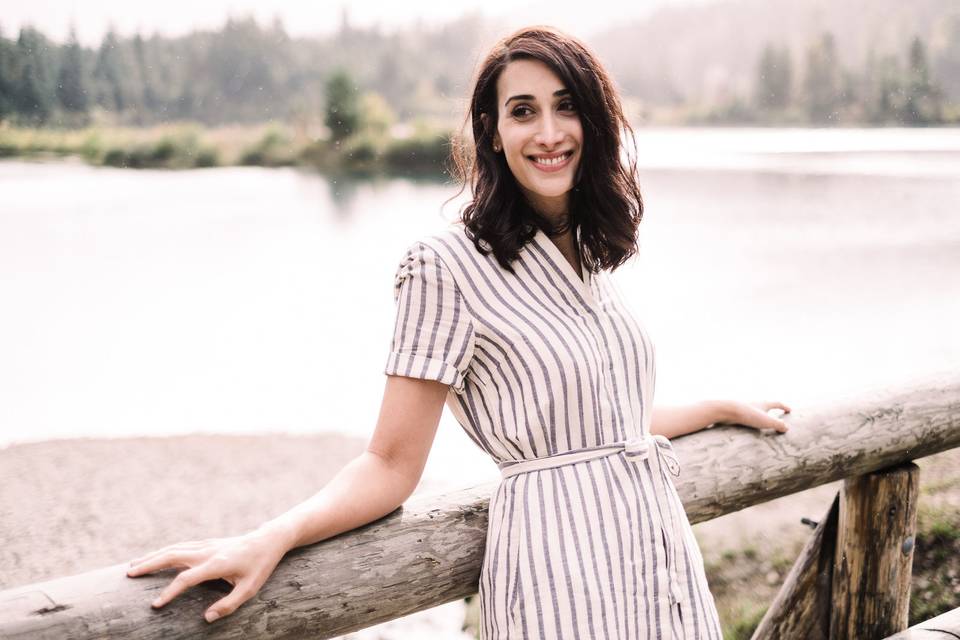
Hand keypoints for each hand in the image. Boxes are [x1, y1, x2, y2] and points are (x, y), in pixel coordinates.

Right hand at [126, 527, 289, 622]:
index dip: (169, 592)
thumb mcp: (250, 589)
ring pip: (173, 548)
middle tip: (129, 574)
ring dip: (152, 556)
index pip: (186, 578)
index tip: (155, 605)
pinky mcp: (206, 543)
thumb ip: (228, 605)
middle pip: (172, 556)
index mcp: (217, 564)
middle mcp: (207, 551)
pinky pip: (180, 546)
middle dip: (149, 564)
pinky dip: (163, 551)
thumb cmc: (259, 566)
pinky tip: (153, 557)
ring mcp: (205, 545)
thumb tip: (205, 618)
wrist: (267, 540)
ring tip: (132, 566)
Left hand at [715, 400, 790, 432]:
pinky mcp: (735, 412)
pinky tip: (746, 425)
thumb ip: (778, 425)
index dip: (784, 407)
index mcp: (763, 403)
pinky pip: (744, 416)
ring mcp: (744, 407)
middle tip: (776, 414)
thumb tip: (786, 428)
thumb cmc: (747, 414)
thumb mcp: (766, 421)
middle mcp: (754, 403)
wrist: (725, 409)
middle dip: (771, 409)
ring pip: (754, 410)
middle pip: (765, 405)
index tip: (790, 410)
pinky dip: (748, 420)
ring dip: (759, 415)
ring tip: (761, 422)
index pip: (777, 403)